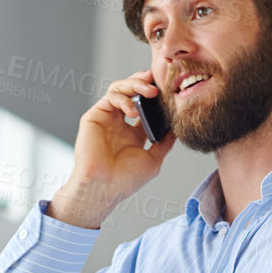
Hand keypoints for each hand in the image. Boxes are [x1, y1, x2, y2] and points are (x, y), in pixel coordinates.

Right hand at [49, 70, 175, 227]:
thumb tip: (177, 130)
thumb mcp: (153, 160)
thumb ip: (164, 143)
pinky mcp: (94, 116)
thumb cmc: (125, 180)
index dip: (155, 97)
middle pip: (132, 92)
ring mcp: (106, 119)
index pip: (144, 106)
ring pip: (120, 89)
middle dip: (145, 83)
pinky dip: (123, 99)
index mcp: (132, 133)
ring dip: (136, 85)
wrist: (103, 188)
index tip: (169, 91)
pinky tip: (133, 111)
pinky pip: (110, 97)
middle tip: (159, 84)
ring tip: (150, 91)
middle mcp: (118, 123)